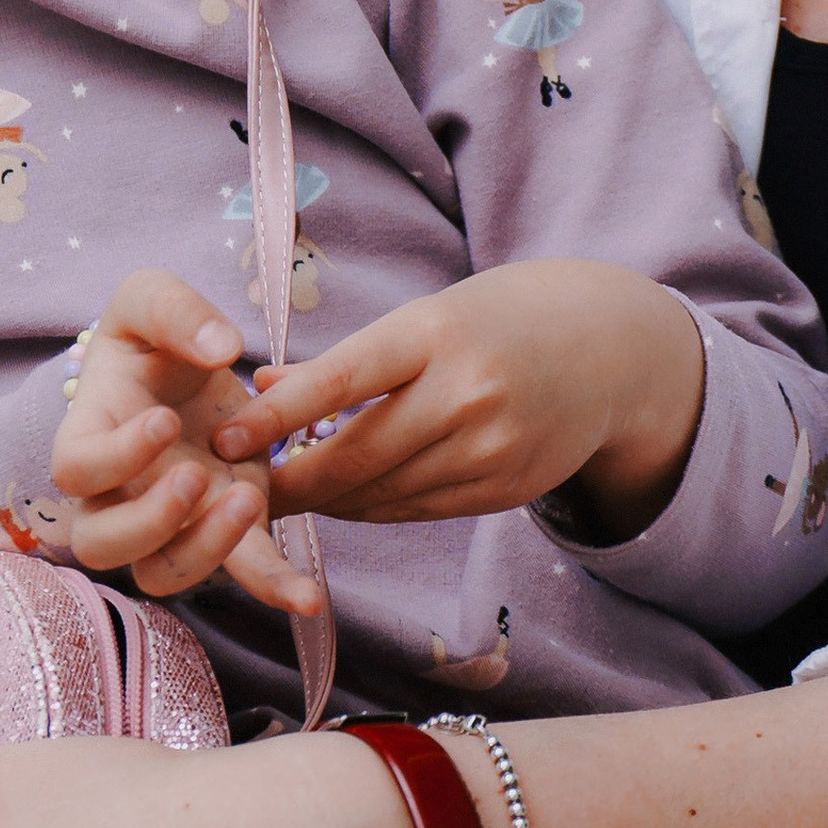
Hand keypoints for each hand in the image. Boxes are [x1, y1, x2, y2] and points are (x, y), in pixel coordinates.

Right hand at [51, 266, 321, 617]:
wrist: (191, 368)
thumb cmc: (155, 337)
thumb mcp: (150, 298)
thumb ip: (175, 310)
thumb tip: (220, 347)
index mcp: (92, 432)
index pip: (75, 468)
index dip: (114, 456)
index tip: (163, 419)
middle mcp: (119, 492)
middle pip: (103, 545)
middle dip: (148, 521)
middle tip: (194, 476)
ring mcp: (172, 521)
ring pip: (161, 573)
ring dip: (204, 551)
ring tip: (248, 498)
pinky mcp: (228, 528)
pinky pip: (240, 574)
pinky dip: (274, 588)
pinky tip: (309, 597)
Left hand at [211, 260, 706, 535]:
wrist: (604, 351)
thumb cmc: (493, 323)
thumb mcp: (425, 318)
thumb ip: (348, 359)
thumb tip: (260, 389)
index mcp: (435, 334)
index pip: (342, 378)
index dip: (278, 413)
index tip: (223, 435)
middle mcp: (465, 393)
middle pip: (357, 454)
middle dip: (292, 478)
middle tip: (238, 486)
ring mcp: (490, 446)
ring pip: (383, 493)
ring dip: (328, 498)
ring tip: (285, 492)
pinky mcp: (505, 488)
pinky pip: (417, 509)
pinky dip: (374, 507)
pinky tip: (348, 498)